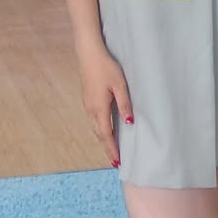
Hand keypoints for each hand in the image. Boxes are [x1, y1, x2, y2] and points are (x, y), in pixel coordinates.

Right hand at [78, 40, 132, 166]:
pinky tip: (106, 131)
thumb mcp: (119, 85)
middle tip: (115, 162)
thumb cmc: (106, 68)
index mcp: (99, 108)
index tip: (117, 162)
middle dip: (107, 148)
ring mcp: (88, 105)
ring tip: (112, 150)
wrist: (89, 54)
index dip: (112, 149)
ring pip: (96, 128)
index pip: (106, 134)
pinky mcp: (88, 100)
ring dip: (103, 140)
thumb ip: (124, 104)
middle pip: (99, 135)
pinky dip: (101, 130)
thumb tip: (129, 123)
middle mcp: (91, 110)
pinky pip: (94, 120)